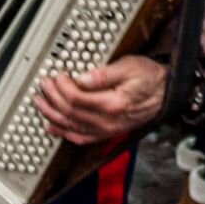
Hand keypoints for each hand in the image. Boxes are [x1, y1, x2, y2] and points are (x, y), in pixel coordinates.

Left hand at [33, 55, 167, 144]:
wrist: (166, 93)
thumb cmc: (149, 78)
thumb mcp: (130, 66)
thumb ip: (104, 73)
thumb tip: (82, 78)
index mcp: (113, 104)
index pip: (76, 98)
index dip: (61, 87)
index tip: (57, 75)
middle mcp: (108, 121)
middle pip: (70, 113)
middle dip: (52, 98)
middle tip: (44, 85)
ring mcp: (107, 129)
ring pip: (71, 127)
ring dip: (52, 115)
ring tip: (39, 103)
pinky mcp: (107, 132)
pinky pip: (81, 137)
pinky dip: (63, 133)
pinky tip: (52, 127)